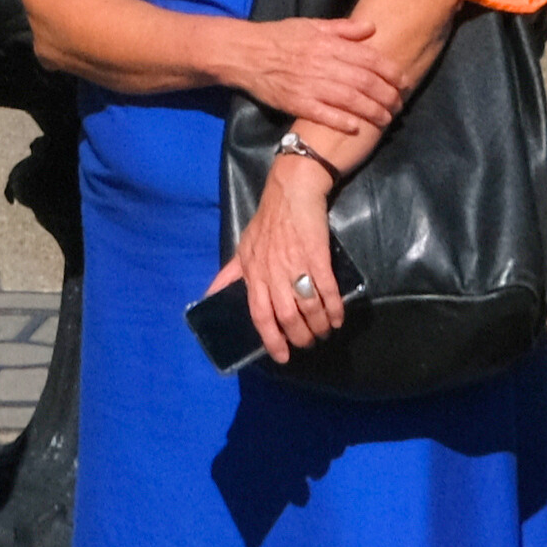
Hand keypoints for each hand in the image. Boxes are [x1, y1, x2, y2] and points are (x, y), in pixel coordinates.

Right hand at [209, 14, 397, 134]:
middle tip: (400, 104)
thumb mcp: (311, 25)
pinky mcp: (296, 102)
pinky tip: (356, 127)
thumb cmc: (280, 37)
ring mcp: (309, 84)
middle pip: (365, 82)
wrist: (245, 53)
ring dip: (372, 111)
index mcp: (328, 43)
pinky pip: (324, 114)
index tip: (403, 81)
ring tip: (387, 119)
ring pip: (350, 100)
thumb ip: (343, 28)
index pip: (369, 58)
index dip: (390, 72)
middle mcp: (322, 64)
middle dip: (388, 95)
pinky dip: (342, 121)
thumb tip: (371, 27)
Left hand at [219, 162, 347, 361]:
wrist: (291, 191)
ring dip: (318, 325)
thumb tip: (209, 296)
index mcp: (253, 273)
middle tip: (309, 344)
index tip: (281, 355)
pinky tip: (338, 318)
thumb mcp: (242, 248)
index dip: (271, 339)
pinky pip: (326, 289)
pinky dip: (334, 308)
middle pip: (285, 316)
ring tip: (325, 332)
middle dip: (299, 336)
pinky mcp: (316, 255)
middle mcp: (272, 273)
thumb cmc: (267, 221)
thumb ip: (230, 275)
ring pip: (306, 307)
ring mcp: (295, 264)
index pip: (258, 314)